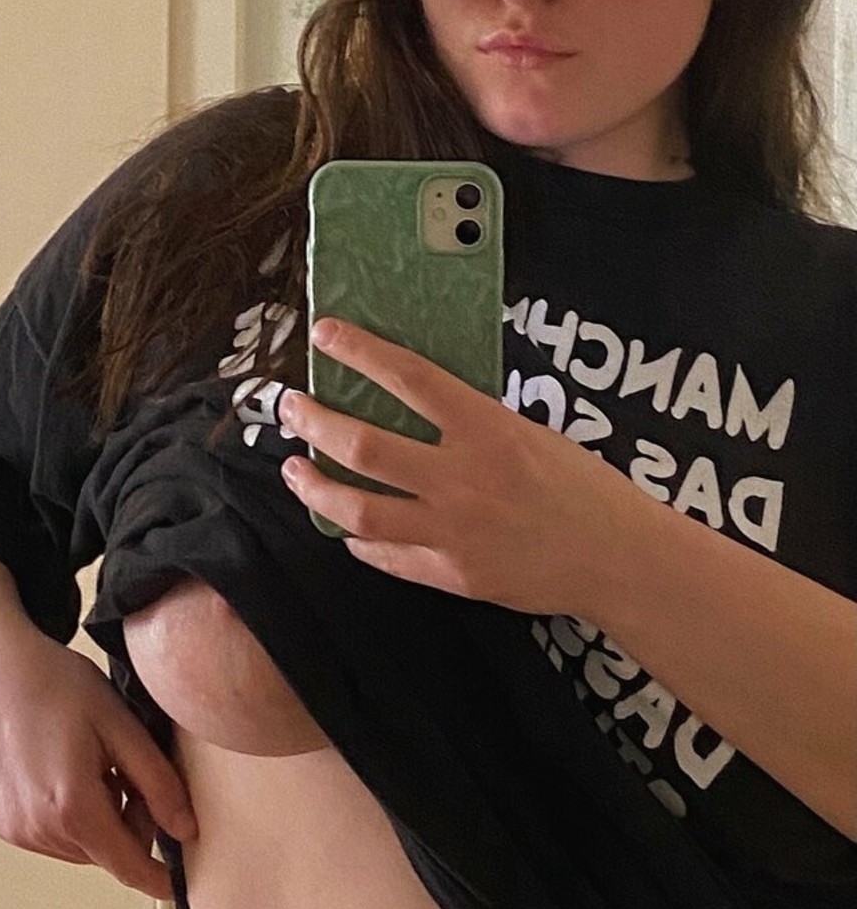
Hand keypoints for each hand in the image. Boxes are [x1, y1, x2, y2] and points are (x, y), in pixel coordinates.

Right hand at [0, 624, 197, 899]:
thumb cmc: (61, 687)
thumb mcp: (122, 726)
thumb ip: (158, 782)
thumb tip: (186, 830)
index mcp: (72, 806)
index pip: (126, 864)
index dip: (156, 877)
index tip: (177, 884)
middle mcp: (38, 828)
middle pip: (106, 854)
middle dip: (130, 825)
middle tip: (129, 773)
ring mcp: (16, 829)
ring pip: (81, 847)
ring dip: (101, 821)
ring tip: (96, 767)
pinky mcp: (3, 823)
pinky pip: (54, 837)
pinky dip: (72, 817)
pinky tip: (68, 772)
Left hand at [278, 317, 650, 619]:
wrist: (618, 558)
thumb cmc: (584, 487)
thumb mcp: (532, 432)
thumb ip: (472, 422)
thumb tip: (415, 402)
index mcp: (487, 428)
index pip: (407, 376)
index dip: (359, 351)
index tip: (325, 334)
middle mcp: (462, 477)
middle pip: (363, 444)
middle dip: (313, 422)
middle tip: (290, 408)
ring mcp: (453, 530)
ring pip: (358, 508)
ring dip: (315, 486)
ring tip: (295, 468)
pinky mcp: (452, 574)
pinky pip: (387, 555)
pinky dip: (359, 538)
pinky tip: (346, 526)